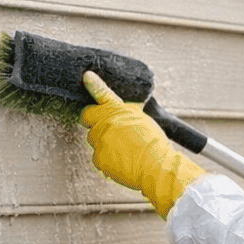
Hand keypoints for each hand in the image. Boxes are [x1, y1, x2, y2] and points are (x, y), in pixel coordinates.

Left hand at [80, 70, 203, 217]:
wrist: (156, 166)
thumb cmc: (155, 145)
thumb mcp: (143, 120)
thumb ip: (127, 115)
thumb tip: (120, 114)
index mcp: (119, 110)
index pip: (102, 93)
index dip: (93, 85)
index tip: (87, 77)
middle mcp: (106, 122)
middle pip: (89, 120)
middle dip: (97, 124)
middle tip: (114, 133)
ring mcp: (100, 140)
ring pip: (94, 140)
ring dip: (104, 143)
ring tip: (124, 150)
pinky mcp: (98, 158)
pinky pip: (98, 157)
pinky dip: (107, 160)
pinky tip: (122, 161)